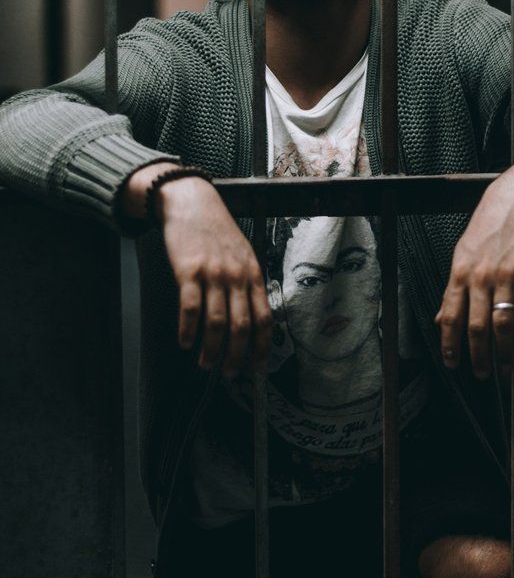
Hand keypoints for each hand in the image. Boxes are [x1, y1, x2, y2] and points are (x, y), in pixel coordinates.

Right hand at [122, 164, 271, 374]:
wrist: (193, 203)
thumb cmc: (218, 231)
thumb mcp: (243, 254)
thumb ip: (248, 283)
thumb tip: (252, 318)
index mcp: (253, 274)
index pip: (264, 318)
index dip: (262, 346)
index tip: (258, 366)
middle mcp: (236, 276)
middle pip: (241, 326)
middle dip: (236, 356)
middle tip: (230, 374)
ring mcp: (213, 274)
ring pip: (216, 322)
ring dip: (211, 349)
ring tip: (204, 364)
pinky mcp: (188, 271)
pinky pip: (190, 308)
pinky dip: (187, 330)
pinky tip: (185, 341)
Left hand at [434, 175, 513, 378]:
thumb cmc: (486, 228)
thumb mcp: (461, 255)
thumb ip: (453, 289)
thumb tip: (440, 318)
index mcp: (460, 273)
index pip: (450, 316)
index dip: (450, 344)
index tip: (451, 364)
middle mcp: (481, 276)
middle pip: (476, 326)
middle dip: (477, 356)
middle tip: (480, 375)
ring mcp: (506, 275)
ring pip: (503, 323)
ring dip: (505, 352)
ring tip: (507, 370)